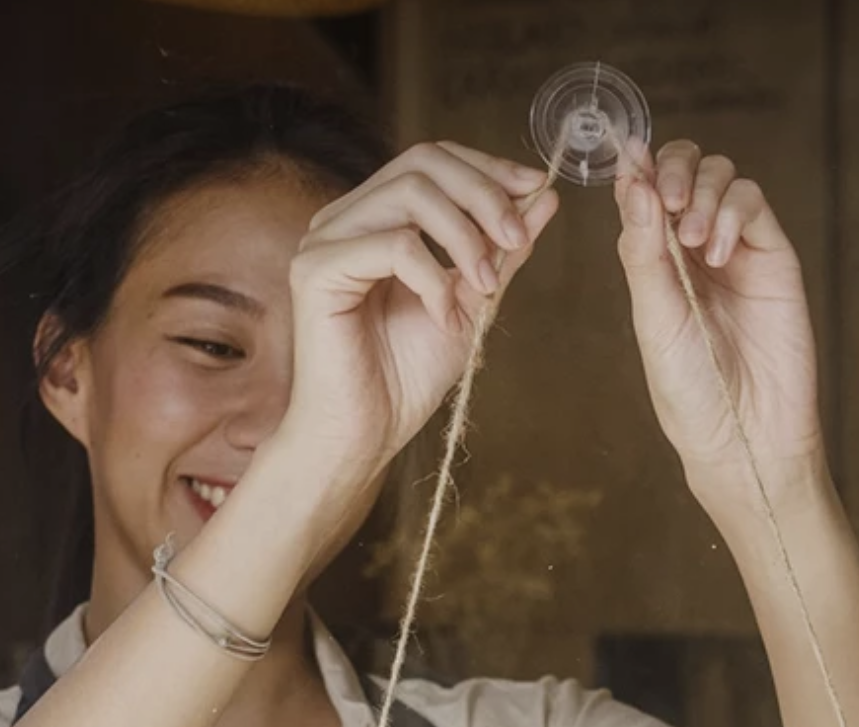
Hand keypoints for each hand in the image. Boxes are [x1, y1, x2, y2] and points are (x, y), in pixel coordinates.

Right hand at [276, 141, 558, 493]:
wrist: (366, 434)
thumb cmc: (407, 376)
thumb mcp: (473, 302)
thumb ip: (502, 250)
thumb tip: (543, 196)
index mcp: (376, 218)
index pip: (431, 159)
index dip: (488, 168)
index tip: (535, 190)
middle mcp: (346, 219)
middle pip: (422, 161)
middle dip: (485, 194)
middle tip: (518, 241)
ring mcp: (325, 240)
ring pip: (409, 194)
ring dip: (465, 237)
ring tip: (486, 286)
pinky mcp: (315, 271)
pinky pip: (392, 244)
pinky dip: (432, 278)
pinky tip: (443, 316)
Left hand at [614, 141, 823, 503]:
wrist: (744, 432)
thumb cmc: (690, 388)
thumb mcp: (653, 317)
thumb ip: (642, 250)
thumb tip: (629, 181)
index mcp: (654, 262)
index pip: (643, 192)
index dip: (636, 168)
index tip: (628, 159)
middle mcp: (693, 250)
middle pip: (684, 170)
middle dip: (672, 169)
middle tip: (667, 199)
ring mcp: (736, 249)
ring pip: (721, 177)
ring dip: (701, 192)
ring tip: (691, 240)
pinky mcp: (774, 256)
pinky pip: (754, 203)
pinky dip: (731, 212)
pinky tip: (716, 252)